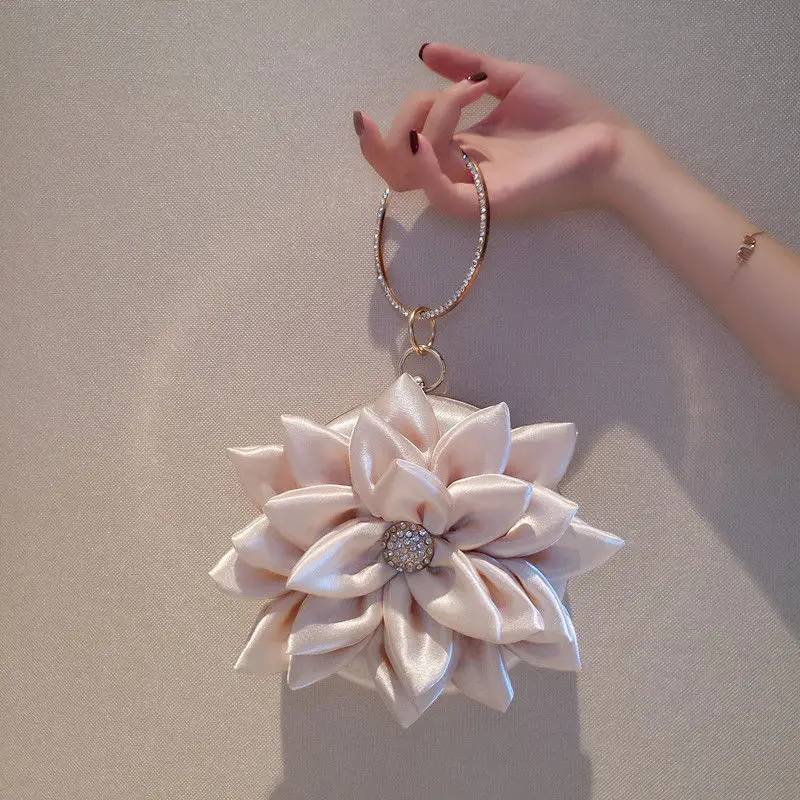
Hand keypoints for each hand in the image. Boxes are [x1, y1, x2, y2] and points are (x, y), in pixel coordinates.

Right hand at [354, 43, 633, 218]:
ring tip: (460, 99)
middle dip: (389, 126)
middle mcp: (460, 169)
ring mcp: (472, 188)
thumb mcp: (511, 78)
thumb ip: (467, 66)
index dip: (416, 105)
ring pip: (411, 172)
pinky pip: (441, 196)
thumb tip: (426, 50)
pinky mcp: (489, 202)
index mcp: (462, 145)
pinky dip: (425, 167)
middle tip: (429, 100)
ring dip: (418, 127)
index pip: (410, 135)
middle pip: (394, 163)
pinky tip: (427, 140)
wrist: (608, 142)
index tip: (467, 82)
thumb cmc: (567, 115)